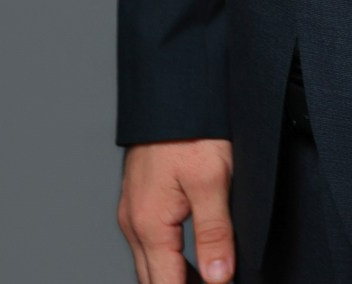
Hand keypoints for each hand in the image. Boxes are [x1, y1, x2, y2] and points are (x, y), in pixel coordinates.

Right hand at [117, 138, 235, 283]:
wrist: (170, 87)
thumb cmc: (191, 126)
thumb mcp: (212, 179)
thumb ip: (215, 233)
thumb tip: (218, 280)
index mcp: (150, 224)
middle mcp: (134, 222)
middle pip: (153, 280)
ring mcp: (133, 209)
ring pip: (149, 263)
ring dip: (173, 278)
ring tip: (208, 279)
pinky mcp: (139, 197)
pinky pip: (149, 243)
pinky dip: (168, 259)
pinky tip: (192, 258)